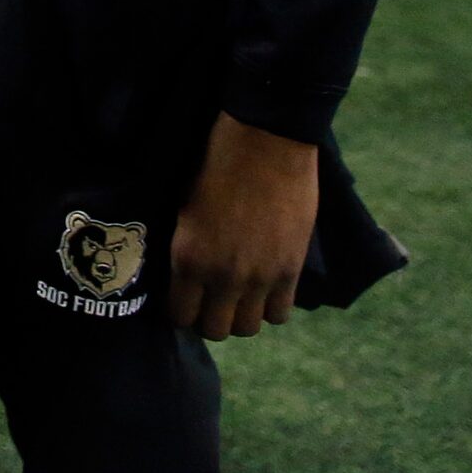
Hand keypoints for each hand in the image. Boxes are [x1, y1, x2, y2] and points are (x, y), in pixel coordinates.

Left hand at [167, 113, 319, 338]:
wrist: (264, 142)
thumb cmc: (215, 164)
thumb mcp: (185, 209)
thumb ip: (188, 248)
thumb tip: (188, 275)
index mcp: (187, 258)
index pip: (181, 315)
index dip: (183, 312)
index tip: (186, 302)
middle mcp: (221, 276)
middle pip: (217, 330)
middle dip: (211, 319)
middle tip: (213, 300)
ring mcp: (259, 277)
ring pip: (249, 328)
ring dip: (243, 314)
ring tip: (240, 295)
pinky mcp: (291, 270)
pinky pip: (281, 313)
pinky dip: (272, 305)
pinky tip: (266, 288)